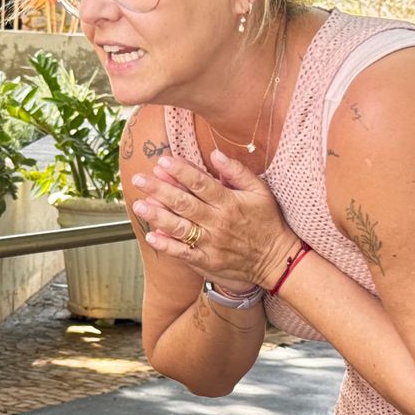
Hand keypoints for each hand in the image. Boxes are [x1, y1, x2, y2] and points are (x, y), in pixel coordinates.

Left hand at [130, 151, 300, 289]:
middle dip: (159, 189)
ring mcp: (210, 242)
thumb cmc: (267, 222)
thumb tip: (216, 154)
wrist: (277, 261)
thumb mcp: (260, 192)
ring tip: (138, 205)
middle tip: (139, 178)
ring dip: (157, 215)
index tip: (162, 161)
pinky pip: (183, 252)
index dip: (180, 171)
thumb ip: (238, 172)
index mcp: (229, 202)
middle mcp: (217, 221)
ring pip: (179, 227)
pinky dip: (166, 245)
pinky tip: (151, 235)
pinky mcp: (206, 261)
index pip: (201, 183)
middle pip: (184, 203)